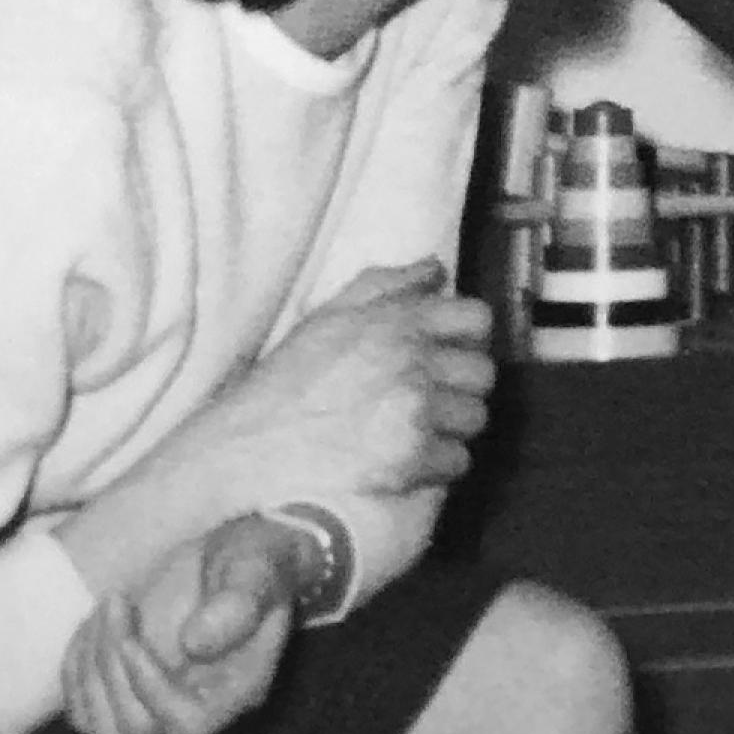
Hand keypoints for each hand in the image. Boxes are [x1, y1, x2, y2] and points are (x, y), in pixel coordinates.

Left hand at [63, 515, 302, 733]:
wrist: (229, 556)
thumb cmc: (250, 559)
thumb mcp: (255, 568)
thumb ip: (238, 602)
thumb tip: (195, 643)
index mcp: (236, 688)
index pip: (187, 725)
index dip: (150, 690)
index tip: (131, 639)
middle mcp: (196, 705)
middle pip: (134, 730)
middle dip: (111, 668)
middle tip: (117, 602)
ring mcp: (157, 701)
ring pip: (101, 723)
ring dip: (89, 664)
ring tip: (109, 605)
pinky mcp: (126, 688)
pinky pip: (82, 705)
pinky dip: (75, 665)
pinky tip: (96, 619)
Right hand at [199, 258, 495, 498]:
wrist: (250, 446)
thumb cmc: (287, 381)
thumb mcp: (329, 316)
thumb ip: (385, 285)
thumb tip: (435, 268)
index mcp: (397, 322)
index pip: (476, 318)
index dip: (468, 337)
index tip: (450, 353)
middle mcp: (414, 362)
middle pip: (483, 374)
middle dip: (462, 387)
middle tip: (435, 399)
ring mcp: (416, 412)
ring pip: (475, 419)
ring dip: (453, 427)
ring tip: (421, 431)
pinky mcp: (411, 459)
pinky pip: (458, 460)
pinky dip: (440, 465)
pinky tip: (412, 461)